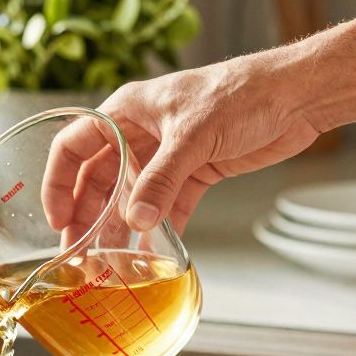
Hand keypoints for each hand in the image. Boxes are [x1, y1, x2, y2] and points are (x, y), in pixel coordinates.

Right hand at [41, 52, 322, 234]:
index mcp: (127, 111)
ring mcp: (167, 155)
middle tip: (79, 252)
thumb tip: (135, 222)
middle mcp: (141, 133)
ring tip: (109, 262)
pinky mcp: (196, 172)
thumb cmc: (242, 93)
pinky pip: (168, 206)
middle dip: (87, 217)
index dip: (59, 182)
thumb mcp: (193, 136)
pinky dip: (160, 230)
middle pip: (99, 179)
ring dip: (121, 229)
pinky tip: (151, 254)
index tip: (59, 218)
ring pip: (132, 197)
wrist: (296, 96)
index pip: (74, 146)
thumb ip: (161, 180)